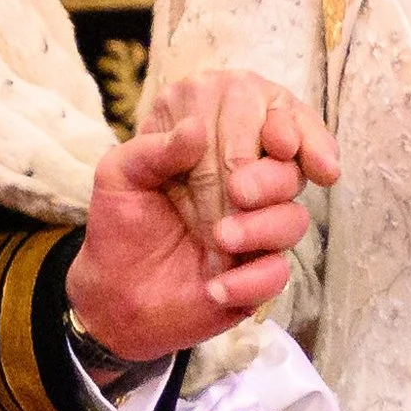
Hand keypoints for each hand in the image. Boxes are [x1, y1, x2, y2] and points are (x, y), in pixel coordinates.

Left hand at [64, 67, 338, 363]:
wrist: (116, 293)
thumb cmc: (121, 224)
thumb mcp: (119, 177)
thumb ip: (153, 149)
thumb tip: (195, 127)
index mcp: (221, 139)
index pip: (273, 117)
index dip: (289, 125)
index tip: (281, 142)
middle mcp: (250, 179)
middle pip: (289, 167)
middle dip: (270, 178)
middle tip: (237, 191)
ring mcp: (260, 228)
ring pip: (294, 218)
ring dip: (261, 227)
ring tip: (220, 238)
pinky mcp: (259, 273)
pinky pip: (276, 274)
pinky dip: (250, 280)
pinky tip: (216, 287)